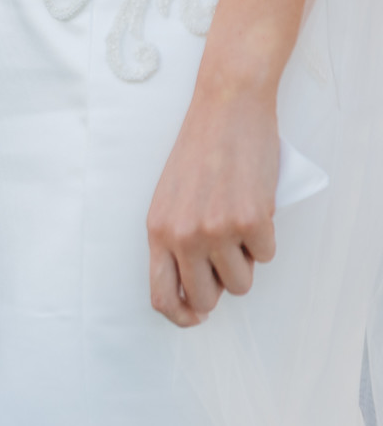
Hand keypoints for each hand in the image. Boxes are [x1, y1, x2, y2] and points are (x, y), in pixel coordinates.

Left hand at [145, 87, 278, 326]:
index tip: (195, 315)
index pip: (161, 296)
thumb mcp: (170, 199)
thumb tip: (195, 283)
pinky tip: (254, 206)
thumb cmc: (199, 152)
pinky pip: (266, 255)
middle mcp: (183, 236)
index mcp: (158, 231)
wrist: (225, 110)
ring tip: (237, 224)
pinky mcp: (251, 220)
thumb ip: (175, 239)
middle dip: (219, 289)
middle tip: (227, 261)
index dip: (181, 315)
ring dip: (245, 261)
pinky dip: (265, 238)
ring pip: (241, 283)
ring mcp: (217, 230)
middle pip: (205, 299)